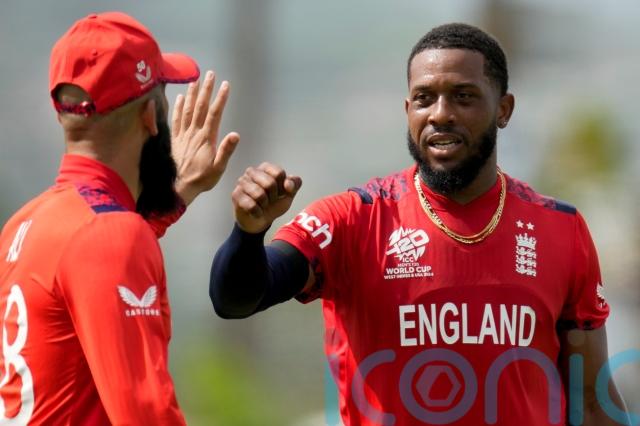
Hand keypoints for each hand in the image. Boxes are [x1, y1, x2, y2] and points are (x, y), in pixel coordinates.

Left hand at [171, 70, 239, 205]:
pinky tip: (179, 97)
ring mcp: (183, 135)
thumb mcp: (218, 168)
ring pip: (187, 109)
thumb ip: (226, 150)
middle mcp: (194, 133)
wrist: (177, 187)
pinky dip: (177, 107)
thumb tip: (235, 134)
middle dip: (206, 89)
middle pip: (200, 107)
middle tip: (210, 74)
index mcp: (206, 139)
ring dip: (191, 94)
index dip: (220, 98)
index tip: (225, 85)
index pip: (214, 114)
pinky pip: (175, 119)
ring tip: (195, 80)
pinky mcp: (174, 139)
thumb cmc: (201, 180)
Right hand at [232, 163, 301, 233]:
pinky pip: (250, 205)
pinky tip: (256, 212)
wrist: (260, 221)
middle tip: (270, 201)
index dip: (284, 188)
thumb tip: (288, 184)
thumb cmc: (274, 204)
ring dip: (265, 205)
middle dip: (274, 197)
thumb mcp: (289, 194)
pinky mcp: (235, 194)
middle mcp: (252, 171)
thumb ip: (295, 185)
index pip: (279, 173)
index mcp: (266, 168)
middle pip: (270, 183)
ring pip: (259, 194)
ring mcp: (242, 182)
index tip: (280, 193)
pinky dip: (257, 212)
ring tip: (262, 206)